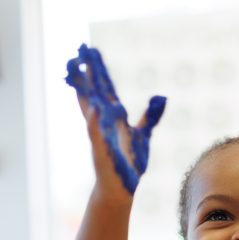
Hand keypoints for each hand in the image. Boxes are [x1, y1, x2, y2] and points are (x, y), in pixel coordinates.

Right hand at [65, 44, 166, 193]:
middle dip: (88, 72)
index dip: (99, 71)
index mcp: (113, 118)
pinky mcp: (101, 150)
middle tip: (80, 51)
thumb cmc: (129, 163)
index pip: (105, 89)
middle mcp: (102, 123)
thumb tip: (161, 98)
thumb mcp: (143, 136)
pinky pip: (97, 133)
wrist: (121, 188)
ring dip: (84, 91)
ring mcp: (99, 135)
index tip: (91, 52)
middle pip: (94, 92)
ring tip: (77, 71)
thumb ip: (149, 117)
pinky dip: (95, 121)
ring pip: (89, 108)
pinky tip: (94, 108)